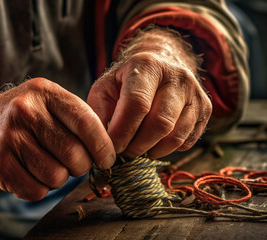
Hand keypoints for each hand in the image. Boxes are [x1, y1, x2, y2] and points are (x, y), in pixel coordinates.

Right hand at [0, 78, 114, 200]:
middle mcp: (26, 111)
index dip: (103, 145)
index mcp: (44, 92)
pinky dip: (40, 188)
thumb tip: (106, 147)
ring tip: (48, 166)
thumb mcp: (44, 101)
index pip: (85, 121)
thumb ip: (74, 117)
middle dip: (81, 166)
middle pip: (74, 153)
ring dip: (59, 178)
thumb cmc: (18, 116)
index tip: (107, 158)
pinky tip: (31, 174)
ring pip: (57, 176)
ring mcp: (10, 138)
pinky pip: (36, 190)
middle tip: (74, 164)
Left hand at [87, 28, 211, 158]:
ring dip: (152, 150)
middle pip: (160, 123)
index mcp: (147, 65)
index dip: (122, 132)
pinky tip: (154, 142)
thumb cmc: (127, 81)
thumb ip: (99, 111)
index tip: (111, 147)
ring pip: (176, 135)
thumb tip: (104, 142)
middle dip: (137, 146)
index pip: (137, 104)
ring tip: (137, 148)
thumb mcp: (106, 87)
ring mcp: (195, 92)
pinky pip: (187, 140)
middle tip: (124, 152)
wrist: (159, 66)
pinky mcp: (206, 108)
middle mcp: (177, 75)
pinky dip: (168, 149)